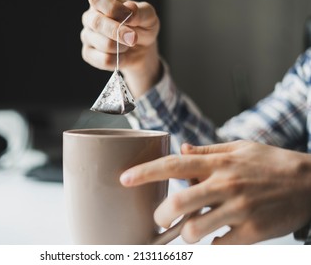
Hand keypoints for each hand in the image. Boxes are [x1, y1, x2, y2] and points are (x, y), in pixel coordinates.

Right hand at [81, 0, 160, 96]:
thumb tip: (129, 8)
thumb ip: (140, 11)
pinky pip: (104, 60)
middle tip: (133, 38)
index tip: (129, 15)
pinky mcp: (88, 54)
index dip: (113, 8)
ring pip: (104, 44)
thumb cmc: (142, 27)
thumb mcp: (148, 16)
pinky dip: (119, 60)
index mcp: (102, 1)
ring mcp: (87, 36)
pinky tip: (121, 55)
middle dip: (119, 32)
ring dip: (122, 47)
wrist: (141, 50)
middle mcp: (90, 17)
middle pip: (97, 22)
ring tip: (127, 44)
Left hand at [120, 140, 310, 243]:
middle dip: (160, 215)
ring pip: (194, 230)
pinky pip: (218, 246)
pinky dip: (211, 245)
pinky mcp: (252, 232)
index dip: (145, 172)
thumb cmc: (271, 164)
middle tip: (160, 218)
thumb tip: (180, 149)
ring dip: (186, 234)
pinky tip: (218, 236)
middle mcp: (225, 185)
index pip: (173, 165)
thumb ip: (207, 152)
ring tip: (191, 229)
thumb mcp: (239, 148)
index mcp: (219, 164)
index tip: (124, 179)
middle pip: (178, 203)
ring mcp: (239, 210)